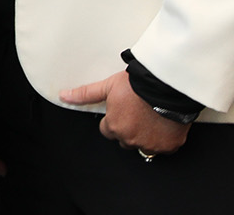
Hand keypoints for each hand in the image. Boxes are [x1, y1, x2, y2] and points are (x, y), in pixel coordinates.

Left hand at [60, 70, 189, 157]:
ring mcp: (150, 144)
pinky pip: (164, 147)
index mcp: (114, 127)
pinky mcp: (168, 146)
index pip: (108, 130)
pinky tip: (164, 124)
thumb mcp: (107, 86)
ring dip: (145, 135)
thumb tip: (64, 96)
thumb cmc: (138, 85)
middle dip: (128, 129)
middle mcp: (130, 139)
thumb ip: (85, 94)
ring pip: (143, 145)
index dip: (114, 120)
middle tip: (136, 112)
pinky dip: (164, 139)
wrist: (165, 85)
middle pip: (124, 139)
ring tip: (150, 117)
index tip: (122, 111)